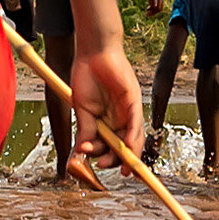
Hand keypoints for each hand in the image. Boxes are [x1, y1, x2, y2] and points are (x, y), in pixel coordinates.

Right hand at [75, 29, 147, 164]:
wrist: (92, 52)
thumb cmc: (86, 76)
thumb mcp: (82, 109)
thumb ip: (85, 130)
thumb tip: (82, 152)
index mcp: (108, 121)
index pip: (111, 146)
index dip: (108, 159)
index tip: (96, 167)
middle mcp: (121, 118)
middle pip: (124, 147)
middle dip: (114, 160)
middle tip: (101, 164)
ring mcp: (129, 110)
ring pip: (133, 138)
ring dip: (126, 154)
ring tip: (116, 164)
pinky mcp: (134, 100)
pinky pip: (136, 122)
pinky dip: (133, 136)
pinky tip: (127, 147)